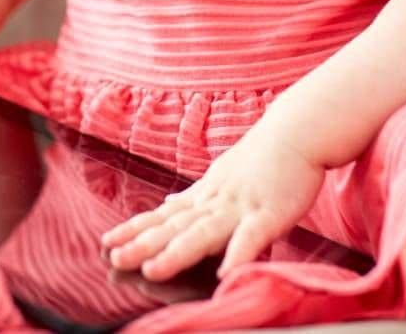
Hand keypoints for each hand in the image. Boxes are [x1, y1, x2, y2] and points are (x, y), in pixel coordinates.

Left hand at [99, 125, 325, 281]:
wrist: (298, 130)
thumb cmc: (264, 156)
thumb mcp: (221, 174)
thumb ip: (195, 194)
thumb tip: (167, 201)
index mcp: (206, 194)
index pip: (164, 214)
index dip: (136, 229)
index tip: (107, 242)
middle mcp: (216, 200)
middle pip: (175, 225)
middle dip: (144, 244)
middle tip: (115, 258)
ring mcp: (240, 206)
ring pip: (204, 232)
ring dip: (177, 252)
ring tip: (153, 271)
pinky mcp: (269, 212)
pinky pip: (251, 236)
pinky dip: (238, 254)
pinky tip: (225, 273)